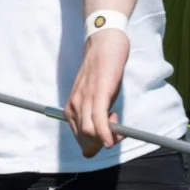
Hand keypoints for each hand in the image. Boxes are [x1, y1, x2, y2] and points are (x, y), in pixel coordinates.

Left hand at [64, 29, 127, 156]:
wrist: (103, 44)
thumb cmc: (102, 72)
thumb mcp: (96, 97)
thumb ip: (95, 115)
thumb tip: (103, 138)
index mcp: (72, 107)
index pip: (79, 138)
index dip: (95, 145)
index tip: (108, 138)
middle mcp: (74, 105)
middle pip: (84, 139)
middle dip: (102, 144)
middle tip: (117, 132)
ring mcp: (85, 99)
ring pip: (89, 132)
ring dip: (107, 138)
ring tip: (117, 123)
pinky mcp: (98, 92)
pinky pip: (98, 120)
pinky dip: (105, 134)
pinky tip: (113, 139)